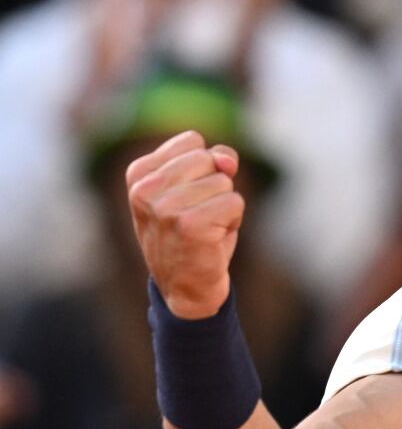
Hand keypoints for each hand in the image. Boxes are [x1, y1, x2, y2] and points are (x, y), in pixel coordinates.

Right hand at [125, 131, 245, 318]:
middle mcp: (145, 189)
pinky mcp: (190, 225)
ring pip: (224, 182)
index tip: (187, 196)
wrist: (186, 288)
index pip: (192, 141)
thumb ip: (213, 160)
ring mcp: (165, 207)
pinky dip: (233, 221)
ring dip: (225, 207)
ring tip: (205, 229)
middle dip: (216, 187)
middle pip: (209, 159)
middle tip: (199, 216)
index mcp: (139, 174)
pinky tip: (213, 239)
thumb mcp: (195, 189)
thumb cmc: (192, 234)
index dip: (205, 168)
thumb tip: (227, 160)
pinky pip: (235, 202)